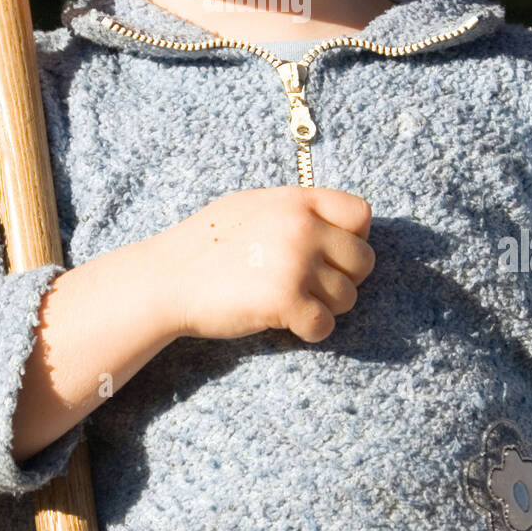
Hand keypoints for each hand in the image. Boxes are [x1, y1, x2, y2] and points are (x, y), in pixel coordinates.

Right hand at [157, 185, 374, 342]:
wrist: (168, 278)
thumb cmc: (206, 244)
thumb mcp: (253, 206)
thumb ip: (295, 211)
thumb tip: (335, 225)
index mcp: (296, 200)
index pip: (361, 214)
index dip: (352, 237)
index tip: (330, 253)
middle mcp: (303, 227)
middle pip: (363, 260)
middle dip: (344, 278)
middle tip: (312, 286)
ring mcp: (296, 264)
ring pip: (348, 297)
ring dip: (325, 307)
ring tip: (292, 302)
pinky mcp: (286, 302)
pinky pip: (325, 325)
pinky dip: (310, 330)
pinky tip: (286, 322)